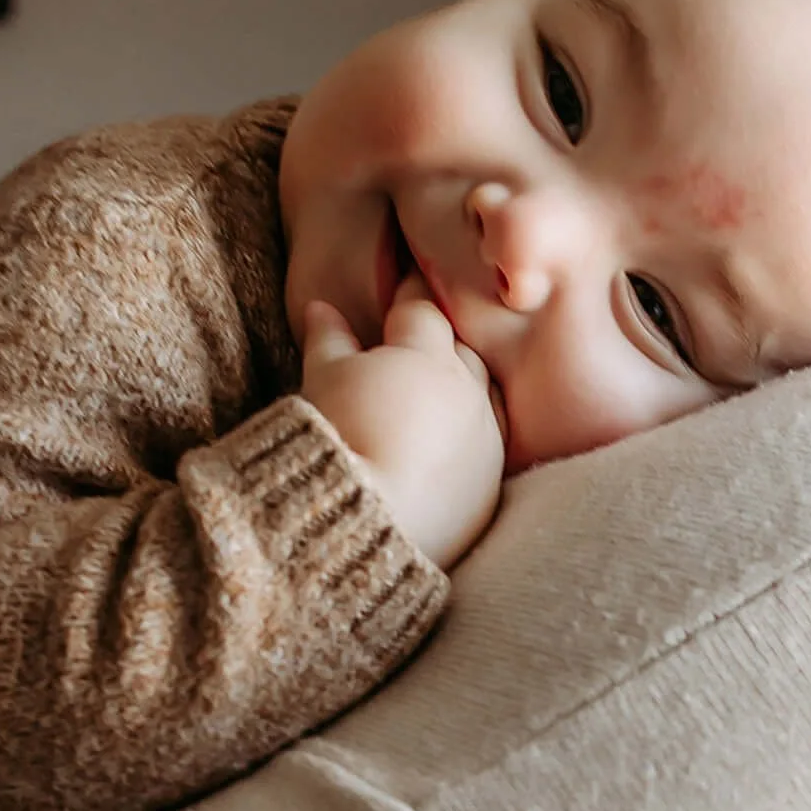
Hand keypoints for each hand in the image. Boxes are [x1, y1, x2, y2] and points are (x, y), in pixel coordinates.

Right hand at [301, 293, 504, 569]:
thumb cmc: (339, 438)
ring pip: (484, 396)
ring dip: (464, 389)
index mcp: (426, 354)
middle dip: (442, 342)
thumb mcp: (322, 380)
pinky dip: (471, 437)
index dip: (410, 297)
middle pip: (462, 349)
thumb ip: (328, 339)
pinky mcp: (492, 484)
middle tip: (418, 343)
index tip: (404, 288)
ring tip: (436, 394)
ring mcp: (486, 437)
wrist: (368, 522)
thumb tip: (319, 308)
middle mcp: (468, 389)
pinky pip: (489, 446)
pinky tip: (450, 444)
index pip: (422, 309)